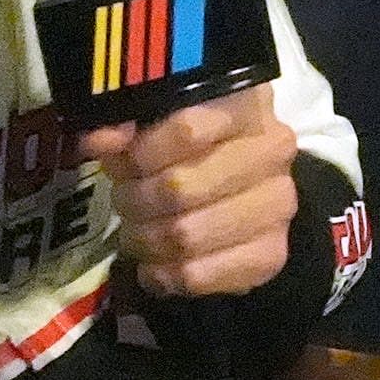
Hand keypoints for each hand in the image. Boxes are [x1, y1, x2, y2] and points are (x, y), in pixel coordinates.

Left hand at [81, 87, 302, 300]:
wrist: (240, 190)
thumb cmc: (188, 148)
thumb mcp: (154, 125)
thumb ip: (125, 126)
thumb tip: (100, 140)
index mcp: (245, 105)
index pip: (187, 131)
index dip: (140, 154)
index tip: (122, 165)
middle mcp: (273, 152)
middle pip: (180, 189)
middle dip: (136, 201)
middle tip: (125, 202)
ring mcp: (279, 205)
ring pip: (185, 236)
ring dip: (146, 240)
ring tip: (137, 233)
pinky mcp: (271, 254)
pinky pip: (198, 274)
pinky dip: (164, 275)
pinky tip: (157, 264)